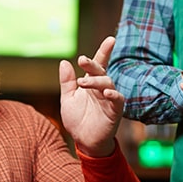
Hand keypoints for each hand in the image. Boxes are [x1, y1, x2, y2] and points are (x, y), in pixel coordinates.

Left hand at [59, 36, 122, 156]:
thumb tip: (64, 62)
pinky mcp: (115, 111)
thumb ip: (67, 82)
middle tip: (82, 60)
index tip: (110, 39)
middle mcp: (102, 88)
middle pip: (101, 71)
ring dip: (96, 81)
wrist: (84, 141)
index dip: (104, 51)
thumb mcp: (67, 99)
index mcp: (91, 83)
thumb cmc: (78, 120)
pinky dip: (113, 95)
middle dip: (93, 64)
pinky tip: (106, 93)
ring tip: (83, 83)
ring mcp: (110, 99)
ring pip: (108, 83)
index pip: (98, 64)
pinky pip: (118, 99)